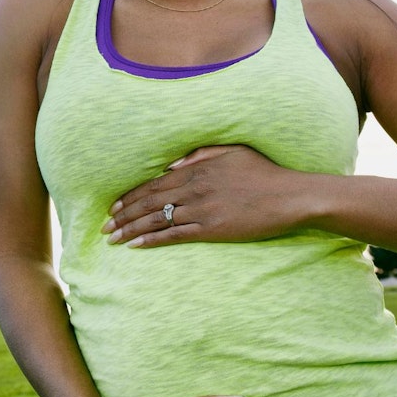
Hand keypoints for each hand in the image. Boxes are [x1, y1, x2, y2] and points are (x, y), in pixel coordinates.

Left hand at [102, 145, 316, 247]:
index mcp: (196, 168)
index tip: (114, 206)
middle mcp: (194, 187)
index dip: (130, 196)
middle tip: (104, 225)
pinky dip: (151, 240)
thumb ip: (200, 154)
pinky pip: (174, 235)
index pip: (154, 184)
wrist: (291, 196)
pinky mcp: (211, 229)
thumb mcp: (232, 151)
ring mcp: (201, 209)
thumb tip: (171, 165)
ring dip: (131, 229)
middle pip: (149, 202)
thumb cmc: (265, 173)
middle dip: (123, 215)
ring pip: (156, 219)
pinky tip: (135, 245)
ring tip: (112, 238)